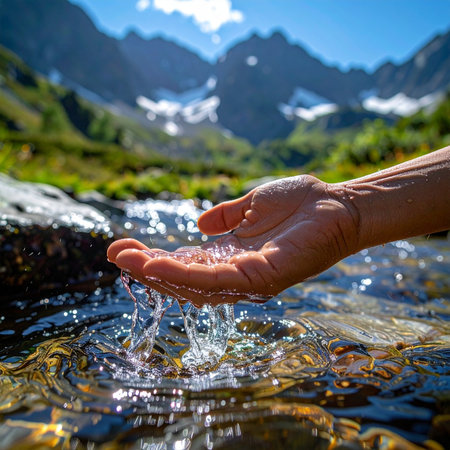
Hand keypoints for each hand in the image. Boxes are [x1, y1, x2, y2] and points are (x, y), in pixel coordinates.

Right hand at [107, 175, 359, 305]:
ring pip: (194, 285)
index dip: (155, 258)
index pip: (187, 263)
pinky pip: (216, 280)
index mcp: (232, 255)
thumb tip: (200, 222)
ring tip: (127, 260)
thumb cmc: (300, 204)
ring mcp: (249, 278)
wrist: (338, 205)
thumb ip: (227, 215)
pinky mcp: (262, 277)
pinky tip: (158, 266)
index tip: (125, 247)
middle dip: (148, 269)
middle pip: (184, 279)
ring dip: (158, 274)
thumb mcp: (253, 205)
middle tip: (115, 254)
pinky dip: (185, 276)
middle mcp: (236, 272)